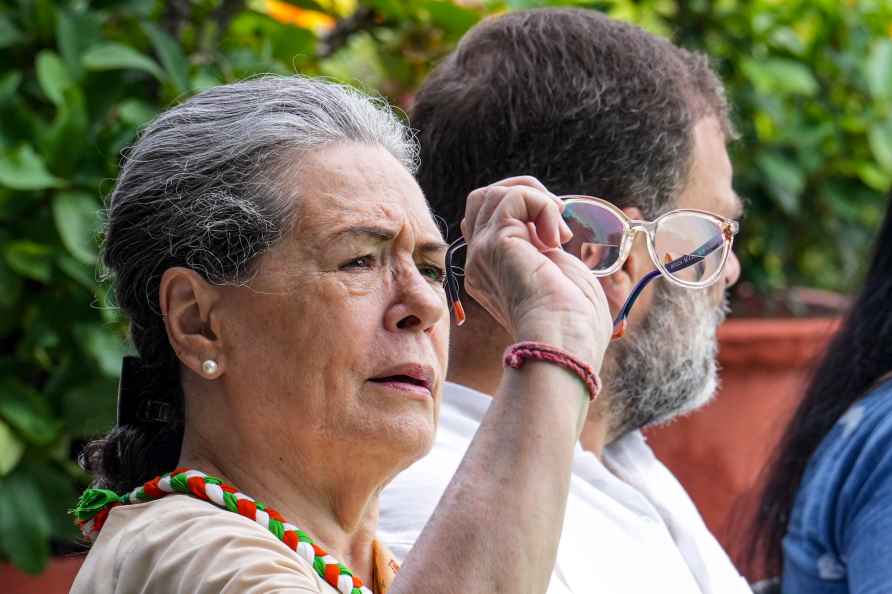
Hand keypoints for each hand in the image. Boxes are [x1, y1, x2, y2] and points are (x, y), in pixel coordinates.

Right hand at [461, 176, 612, 367]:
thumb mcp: (557, 278)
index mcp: (491, 274)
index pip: (488, 223)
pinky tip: (557, 238)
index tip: (558, 236)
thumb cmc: (573, 325)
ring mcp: (482, 253)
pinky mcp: (496, 243)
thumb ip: (544, 250)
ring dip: (536, 197)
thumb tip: (551, 228)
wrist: (565, 344)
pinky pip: (514, 197)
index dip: (523, 214)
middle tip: (558, 217)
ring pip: (493, 194)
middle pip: (482, 201)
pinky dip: (543, 205)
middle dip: (524, 193)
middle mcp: (479, 263)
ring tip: (559, 229)